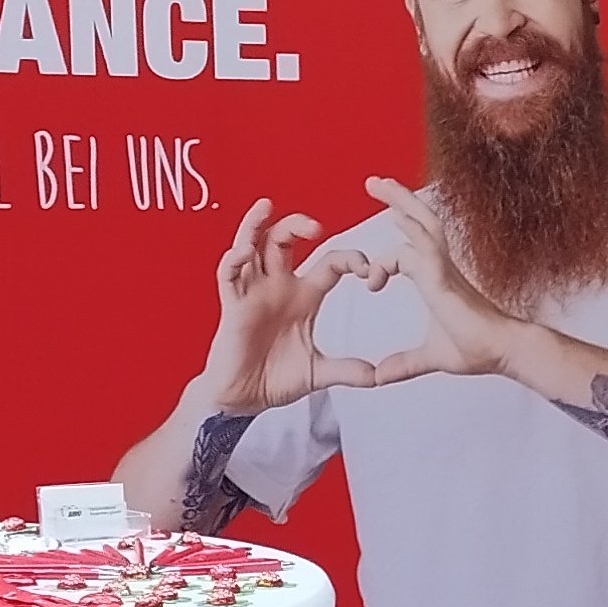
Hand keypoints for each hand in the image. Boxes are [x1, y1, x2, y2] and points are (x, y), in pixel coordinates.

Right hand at [193, 199, 380, 415]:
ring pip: (251, 246)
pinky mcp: (233, 306)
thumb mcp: (318, 374)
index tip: (367, 269)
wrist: (243, 399)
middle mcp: (277, 287)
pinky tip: (245, 250)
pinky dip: (234, 259)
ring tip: (266, 207)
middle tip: (316, 226)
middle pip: (283, 241)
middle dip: (297, 225)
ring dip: (256, 225)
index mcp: (304, 297)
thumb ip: (348, 371)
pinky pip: (228, 275)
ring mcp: (253, 293)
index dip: (349, 259)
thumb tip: (378, 376)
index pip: (329, 263)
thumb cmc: (274, 379)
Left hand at [345, 177, 528, 383]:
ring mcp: (444, 269)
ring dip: (400, 201)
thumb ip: (404, 363)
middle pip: (419, 220)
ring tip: (377, 182)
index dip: (387, 253)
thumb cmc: (477, 349)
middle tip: (372, 181)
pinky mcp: (444, 279)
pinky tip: (388, 236)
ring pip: (422, 223)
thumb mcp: (429, 356)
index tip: (370, 279)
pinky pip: (420, 252)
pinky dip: (403, 242)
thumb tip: (379, 377)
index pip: (410, 246)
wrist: (503, 351)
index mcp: (437, 277)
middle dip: (397, 198)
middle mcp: (441, 266)